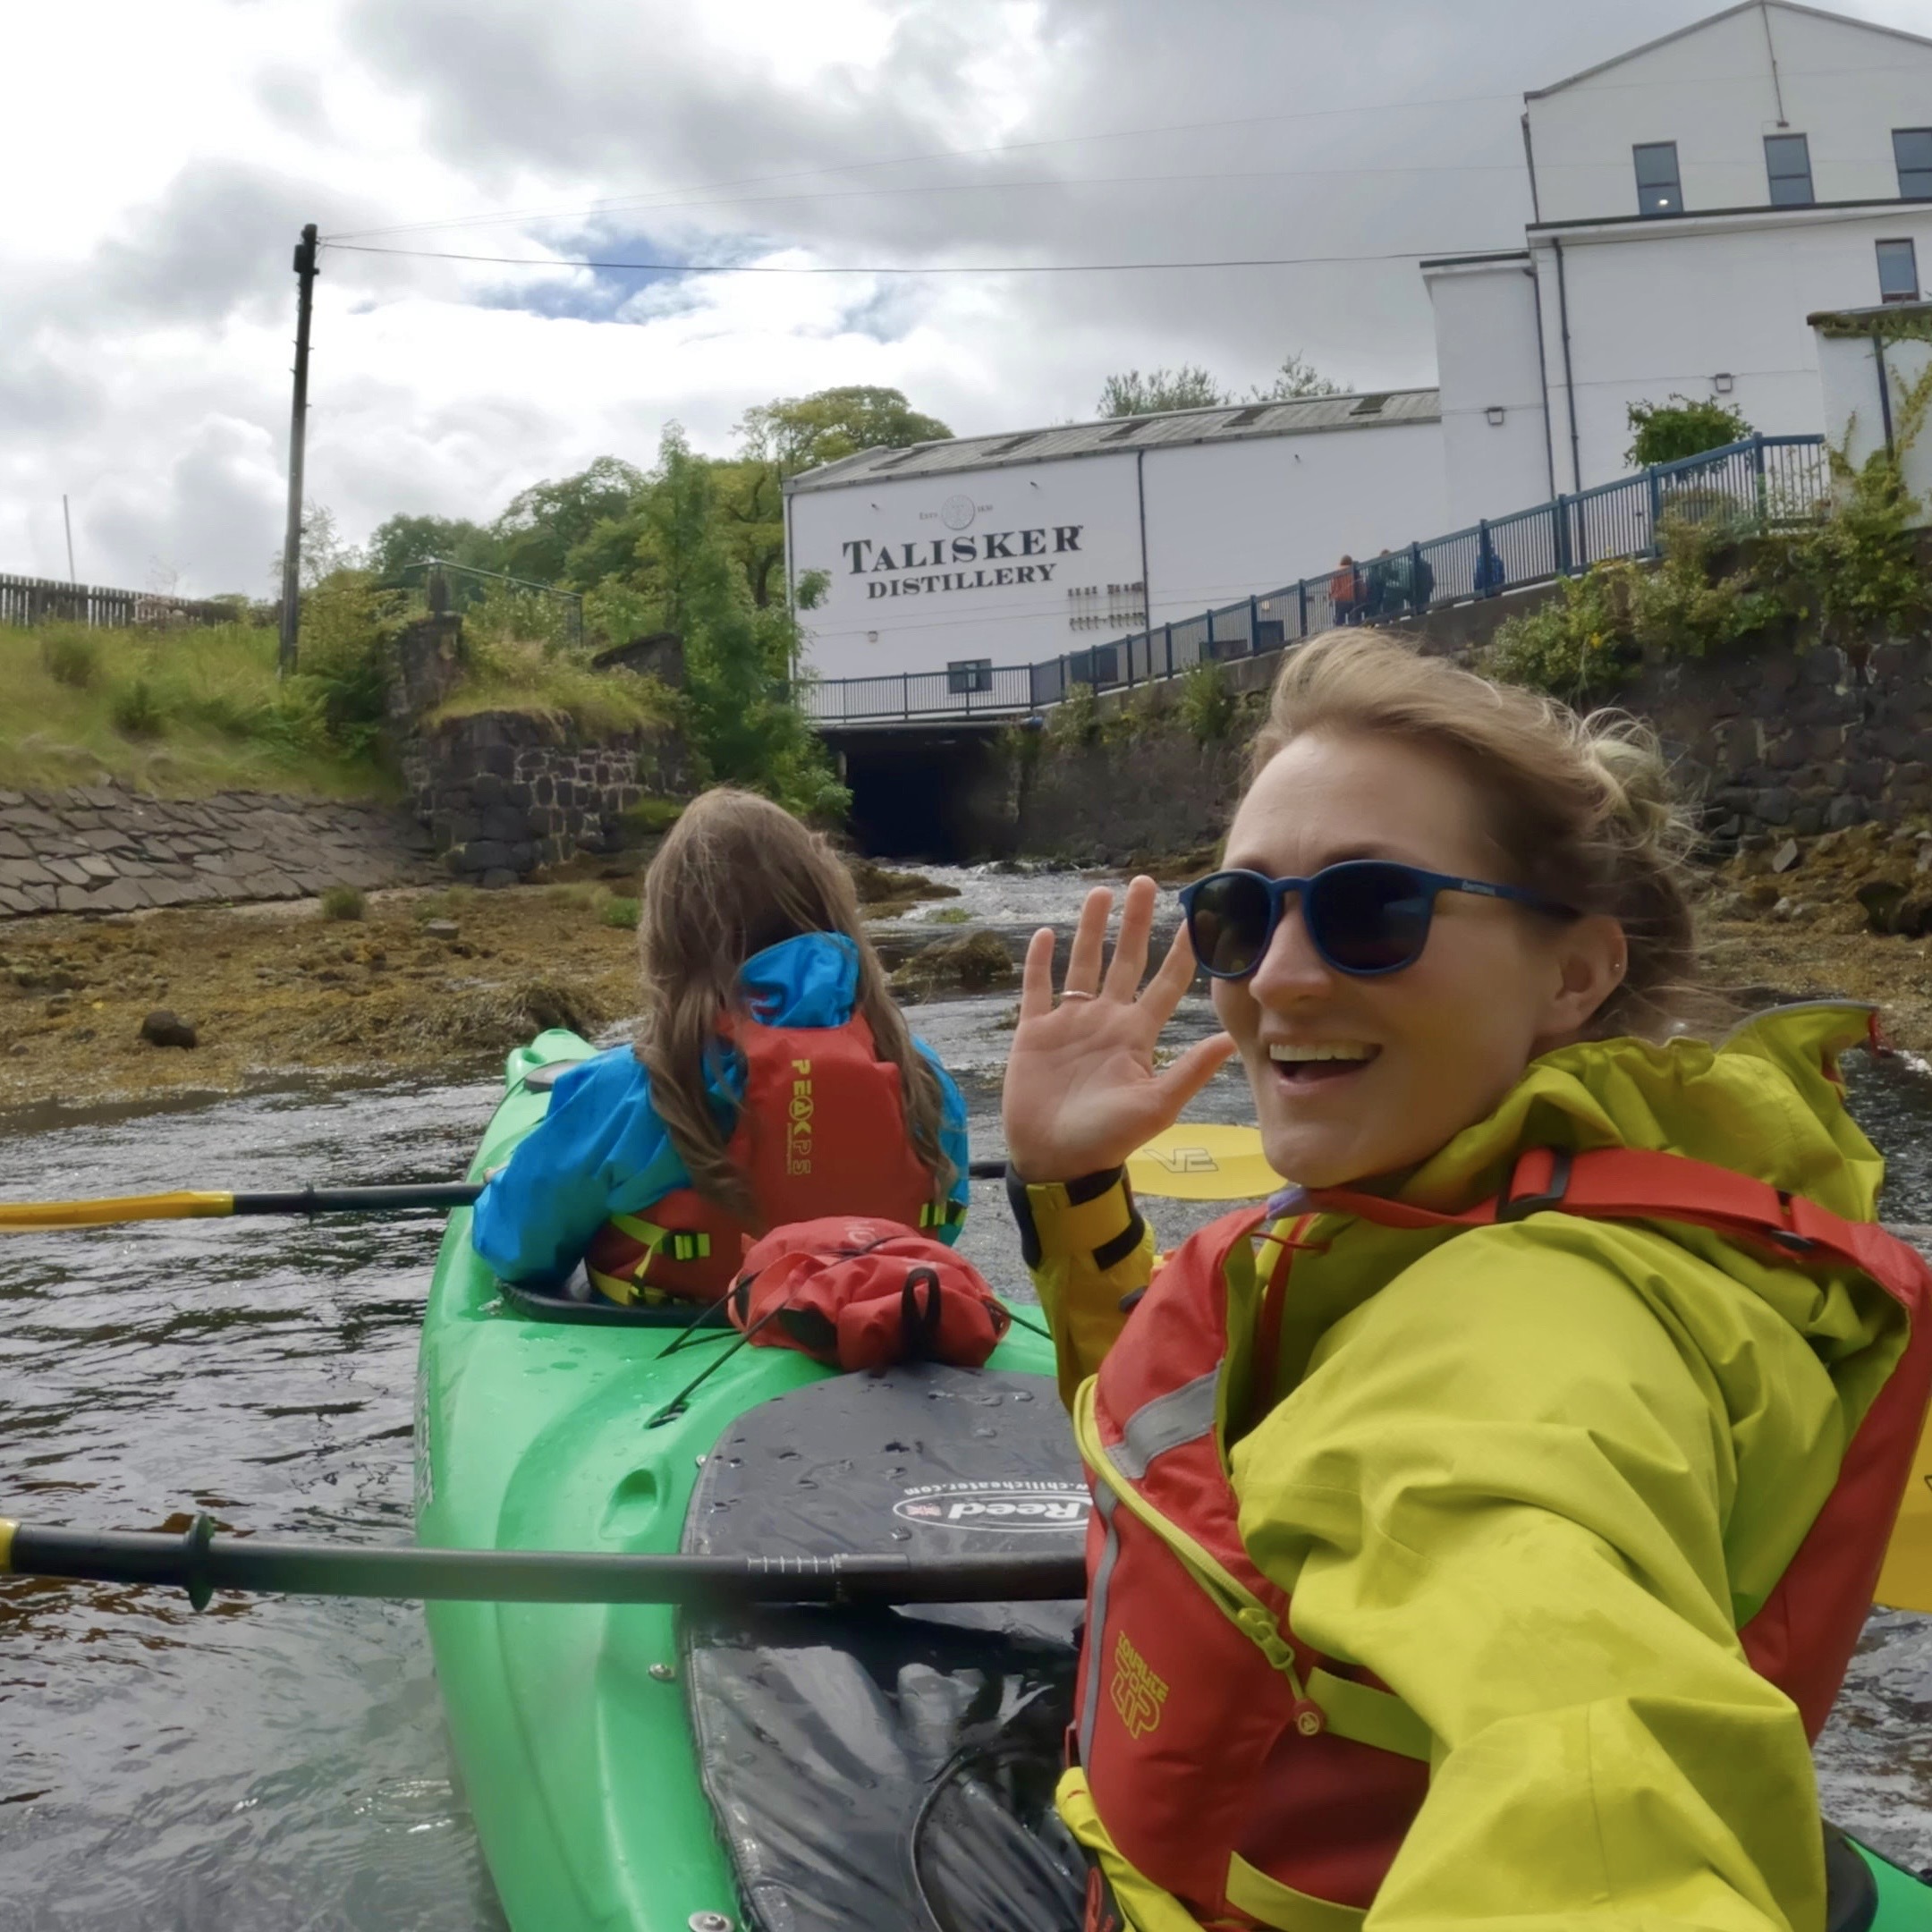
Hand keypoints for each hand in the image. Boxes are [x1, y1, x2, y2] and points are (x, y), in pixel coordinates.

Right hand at [1001, 875, 1236, 1183]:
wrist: (1055, 1160)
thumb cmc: (1107, 1139)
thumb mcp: (1156, 1106)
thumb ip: (1190, 1071)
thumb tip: (1232, 1039)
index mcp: (1138, 1035)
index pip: (1167, 984)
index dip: (1182, 951)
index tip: (1197, 916)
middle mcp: (1106, 1020)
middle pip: (1125, 960)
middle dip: (1134, 922)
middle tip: (1143, 882)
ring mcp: (1070, 1023)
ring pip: (1082, 963)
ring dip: (1091, 929)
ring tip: (1100, 893)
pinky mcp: (1034, 1031)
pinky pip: (1037, 988)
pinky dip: (1039, 961)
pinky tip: (1044, 933)